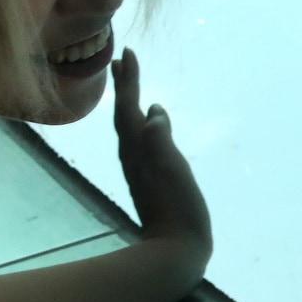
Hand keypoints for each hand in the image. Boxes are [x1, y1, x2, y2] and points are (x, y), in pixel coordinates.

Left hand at [111, 47, 212, 267]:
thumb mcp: (172, 171)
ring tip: (133, 86)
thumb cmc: (178, 209)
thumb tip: (153, 111)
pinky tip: (151, 126)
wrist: (175, 249)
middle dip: (125, 87)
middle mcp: (134, 156)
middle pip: (124, 114)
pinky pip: (142, 142)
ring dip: (130, 103)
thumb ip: (160, 139)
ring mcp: (141, 169)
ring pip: (130, 128)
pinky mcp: (151, 179)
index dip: (129, 81)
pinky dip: (143, 125)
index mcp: (137, 150)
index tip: (127, 52)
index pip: (128, 107)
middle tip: (123, 60)